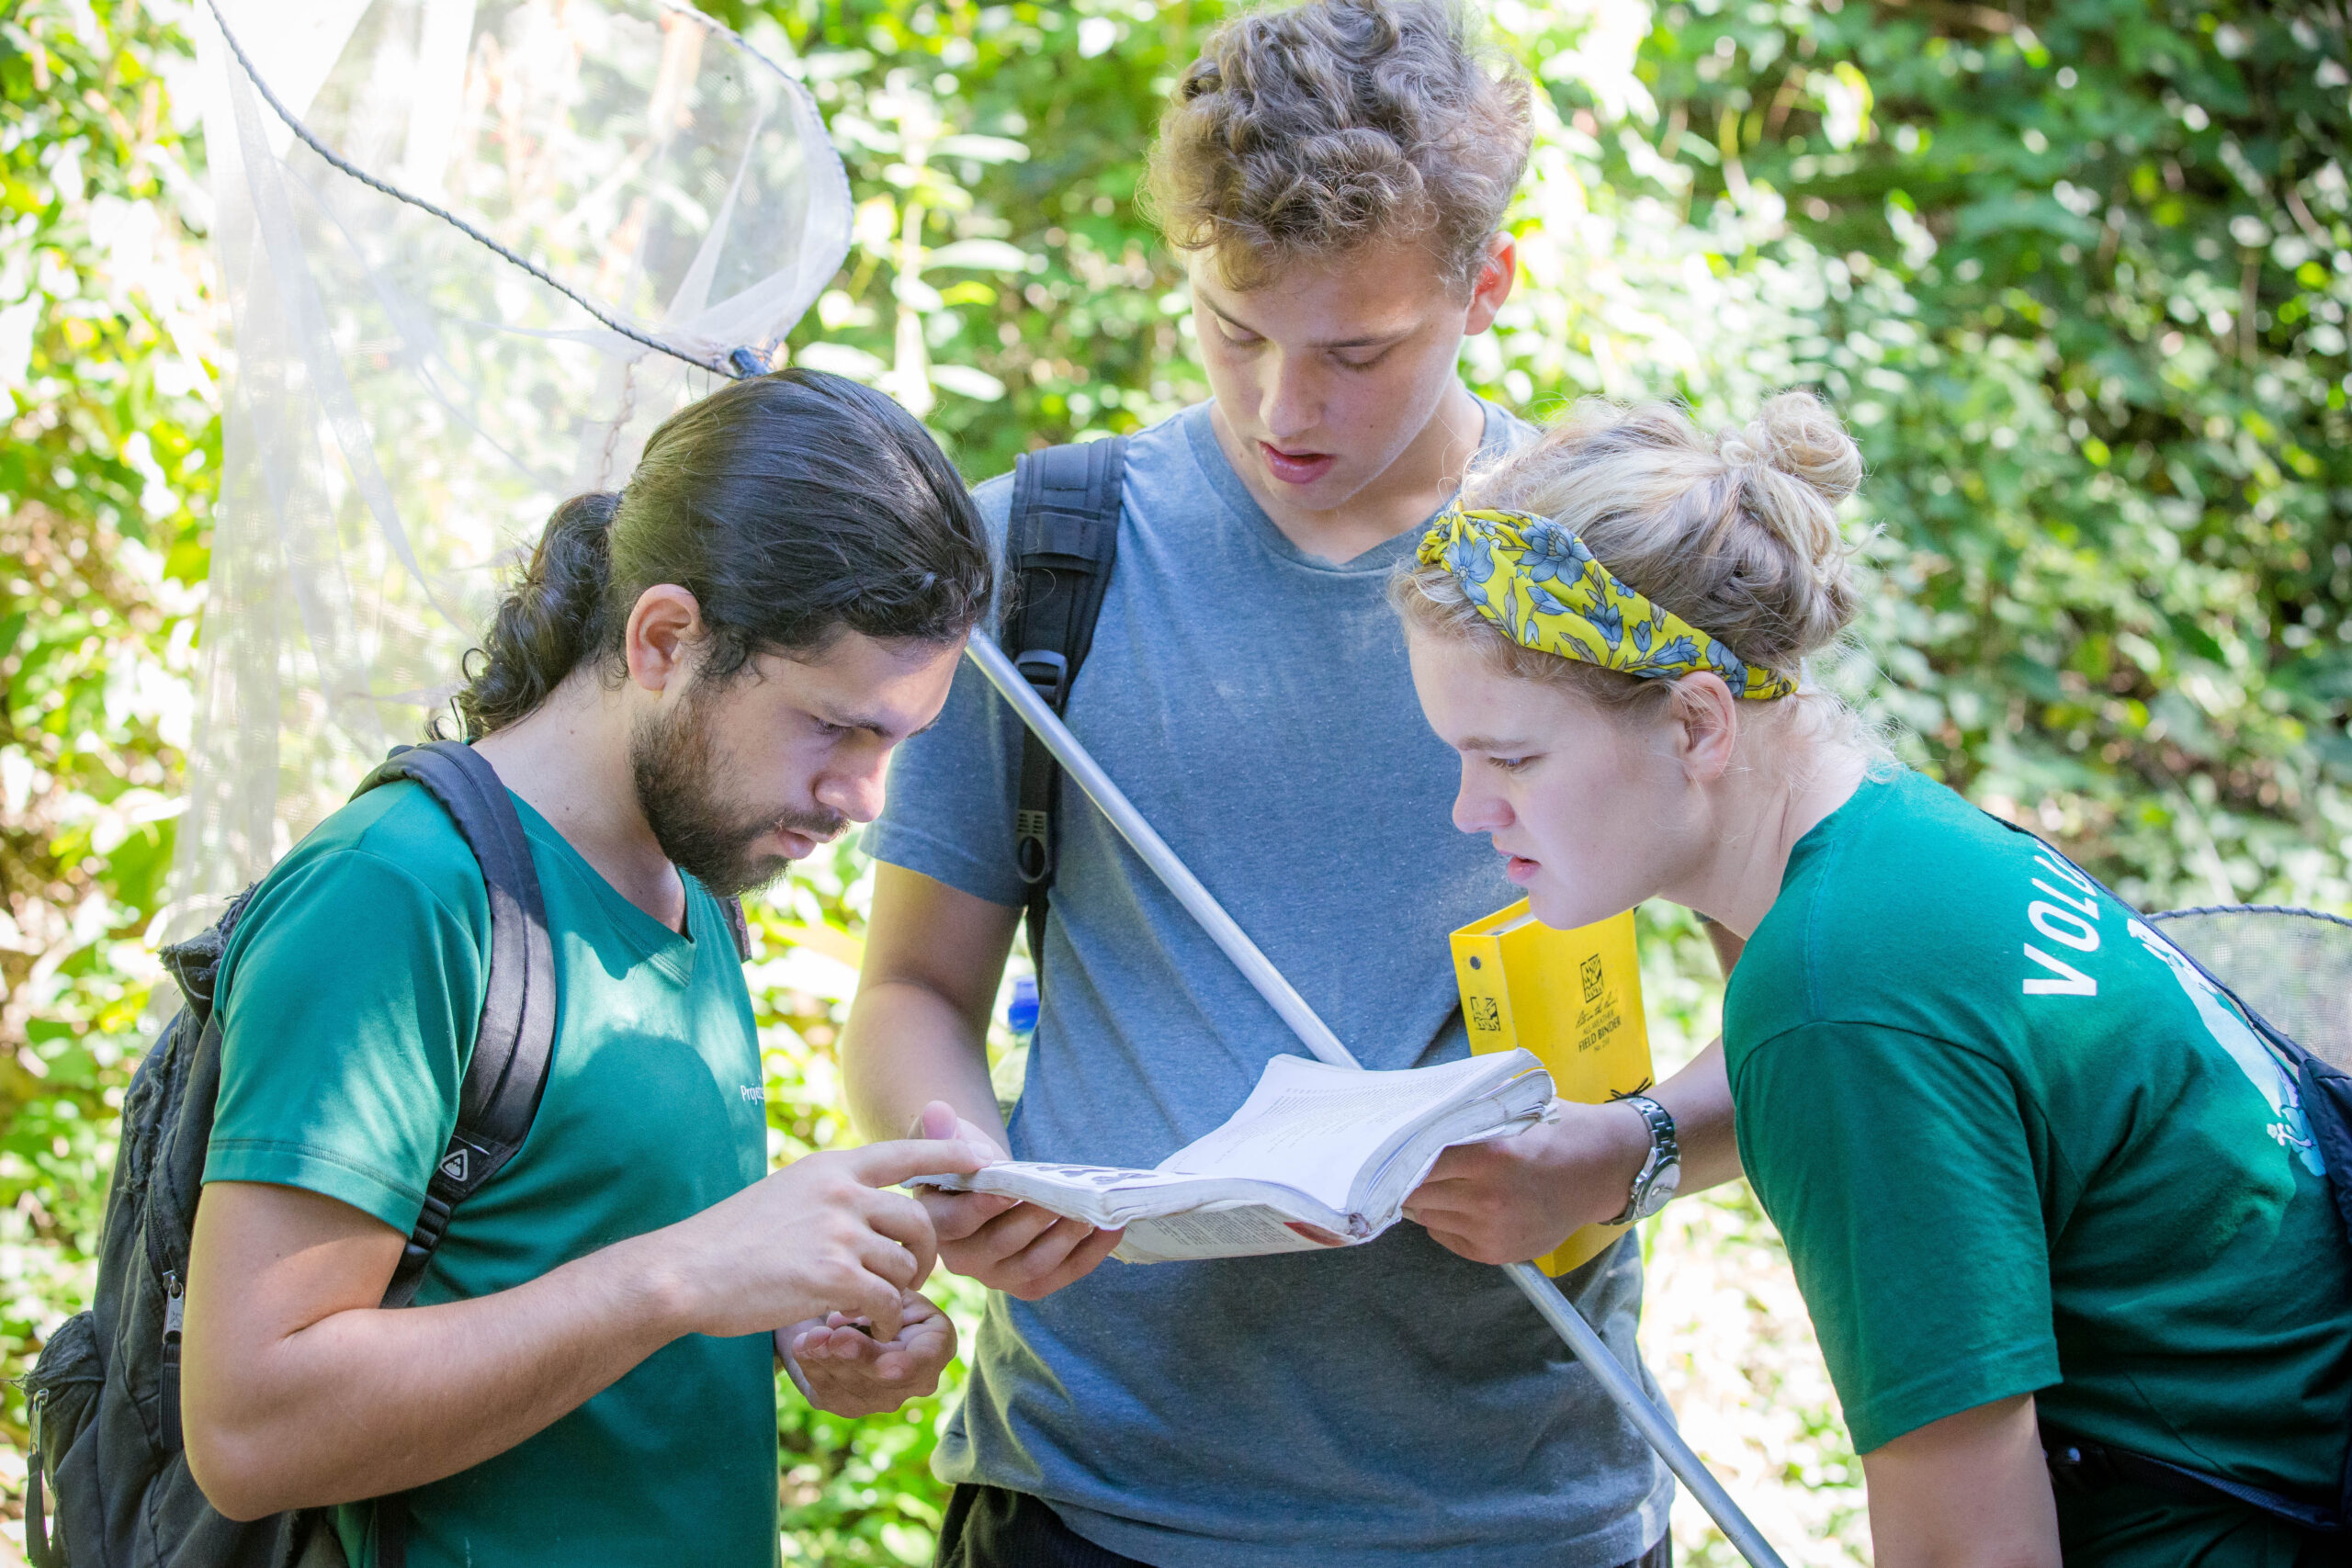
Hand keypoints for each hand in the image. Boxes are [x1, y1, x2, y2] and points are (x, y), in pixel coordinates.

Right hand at [648, 1135, 984, 1341]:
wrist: (687, 1271)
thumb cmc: (729, 1240)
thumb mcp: (785, 1192)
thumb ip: (831, 1193)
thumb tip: (868, 1202)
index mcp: (831, 1168)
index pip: (905, 1153)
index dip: (950, 1157)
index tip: (982, 1161)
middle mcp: (842, 1193)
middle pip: (920, 1220)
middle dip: (924, 1253)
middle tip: (909, 1275)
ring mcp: (840, 1233)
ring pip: (905, 1266)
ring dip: (894, 1290)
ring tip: (865, 1301)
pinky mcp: (835, 1276)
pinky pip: (887, 1301)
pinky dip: (880, 1319)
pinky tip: (858, 1324)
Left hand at [779, 1289, 957, 1416]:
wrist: (842, 1300)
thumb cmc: (873, 1282)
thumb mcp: (887, 1279)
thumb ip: (887, 1294)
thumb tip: (866, 1310)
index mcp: (937, 1344)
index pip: (922, 1361)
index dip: (896, 1362)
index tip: (871, 1357)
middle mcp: (917, 1378)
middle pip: (885, 1380)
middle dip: (855, 1358)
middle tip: (830, 1337)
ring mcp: (882, 1396)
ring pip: (855, 1389)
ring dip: (828, 1361)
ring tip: (809, 1337)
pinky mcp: (847, 1404)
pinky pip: (829, 1393)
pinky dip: (812, 1368)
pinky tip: (801, 1347)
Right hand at [905, 1099, 1125, 1299]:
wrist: (983, 1185)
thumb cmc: (962, 1161)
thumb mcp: (947, 1140)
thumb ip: (939, 1129)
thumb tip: (937, 1112)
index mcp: (937, 1224)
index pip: (955, 1223)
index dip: (980, 1209)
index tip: (1007, 1191)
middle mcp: (963, 1259)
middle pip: (999, 1247)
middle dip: (1032, 1222)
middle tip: (1061, 1198)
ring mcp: (997, 1275)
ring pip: (1032, 1268)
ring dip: (1064, 1241)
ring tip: (1090, 1214)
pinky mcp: (1029, 1282)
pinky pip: (1061, 1275)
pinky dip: (1089, 1255)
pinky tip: (1111, 1229)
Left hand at [1403, 1099, 1650, 1265]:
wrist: (1605, 1169)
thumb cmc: (1557, 1129)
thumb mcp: (1511, 1108)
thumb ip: (1463, 1113)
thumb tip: (1410, 1111)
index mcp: (1490, 1156)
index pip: (1415, 1160)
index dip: (1397, 1152)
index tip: (1386, 1144)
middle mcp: (1489, 1198)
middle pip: (1414, 1192)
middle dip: (1405, 1176)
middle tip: (1403, 1162)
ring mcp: (1493, 1230)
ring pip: (1426, 1216)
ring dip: (1425, 1198)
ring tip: (1440, 1178)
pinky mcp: (1498, 1253)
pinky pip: (1446, 1237)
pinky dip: (1444, 1219)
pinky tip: (1462, 1200)